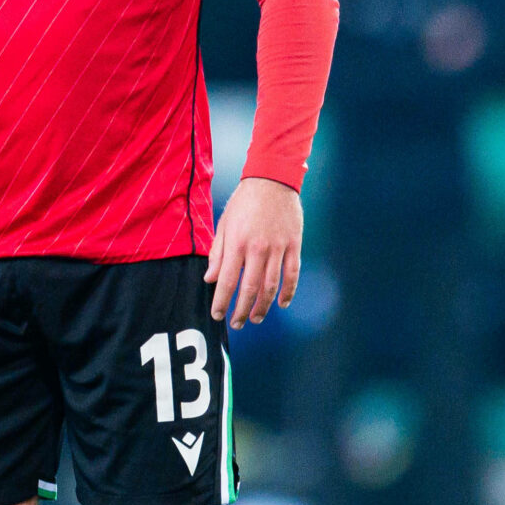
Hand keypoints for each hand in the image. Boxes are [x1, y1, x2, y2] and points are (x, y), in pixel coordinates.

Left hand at [207, 176, 303, 326]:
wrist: (272, 180)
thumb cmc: (244, 201)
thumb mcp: (224, 223)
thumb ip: (218, 253)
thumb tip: (210, 278)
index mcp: (237, 243)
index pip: (228, 280)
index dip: (222, 301)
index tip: (218, 315)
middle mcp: (257, 248)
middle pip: (250, 289)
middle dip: (241, 310)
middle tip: (236, 324)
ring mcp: (278, 247)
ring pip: (271, 286)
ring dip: (263, 306)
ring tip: (255, 318)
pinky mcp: (294, 245)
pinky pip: (292, 274)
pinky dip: (288, 292)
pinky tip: (282, 303)